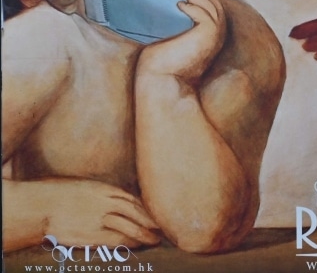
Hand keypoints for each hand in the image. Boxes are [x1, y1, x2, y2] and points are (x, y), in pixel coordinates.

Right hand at [40, 179, 160, 247]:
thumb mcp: (82, 187)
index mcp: (104, 188)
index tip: (156, 214)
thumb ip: (99, 193)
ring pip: (131, 225)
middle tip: (162, 229)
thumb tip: (113, 200)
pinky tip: (138, 246)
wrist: (38, 207)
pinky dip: (130, 242)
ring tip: (155, 240)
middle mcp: (106, 201)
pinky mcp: (93, 233)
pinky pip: (117, 239)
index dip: (146, 209)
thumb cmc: (56, 196)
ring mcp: (100, 217)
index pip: (133, 199)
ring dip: (145, 234)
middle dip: (151, 221)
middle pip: (137, 211)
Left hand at [137, 0, 226, 80]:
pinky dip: (193, 9)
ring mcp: (214, 36)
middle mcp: (217, 36)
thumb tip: (172, 4)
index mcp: (212, 36)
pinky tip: (181, 5)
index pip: (216, 10)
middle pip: (216, 7)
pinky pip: (204, 16)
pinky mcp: (208, 36)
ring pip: (211, 9)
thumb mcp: (175, 36)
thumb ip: (179, 22)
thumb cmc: (164, 60)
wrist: (164, 78)